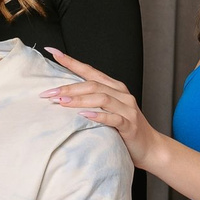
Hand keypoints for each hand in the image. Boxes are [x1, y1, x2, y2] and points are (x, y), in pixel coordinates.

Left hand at [41, 49, 160, 166]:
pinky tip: (84, 116)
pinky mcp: (129, 125)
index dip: (71, 61)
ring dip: (79, 99)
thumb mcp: (108, 111)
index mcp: (114, 87)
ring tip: (61, 103)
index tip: (53, 52)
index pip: (90, 71)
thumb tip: (62, 98)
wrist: (150, 147)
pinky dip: (98, 116)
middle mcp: (122, 94)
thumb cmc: (125, 129)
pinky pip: (113, 118)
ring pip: (101, 98)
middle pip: (93, 84)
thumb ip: (91, 101)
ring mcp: (127, 109)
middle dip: (69, 88)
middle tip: (48, 93)